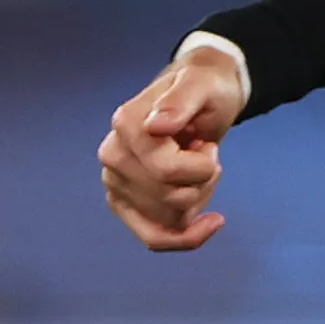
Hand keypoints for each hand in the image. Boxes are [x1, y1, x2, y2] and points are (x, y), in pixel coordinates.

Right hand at [98, 42, 249, 250]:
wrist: (201, 95)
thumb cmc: (204, 89)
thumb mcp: (202, 85)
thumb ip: (180, 102)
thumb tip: (155, 126)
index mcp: (125, 124)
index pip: (167, 171)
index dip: (203, 166)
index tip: (207, 144)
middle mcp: (113, 154)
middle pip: (171, 198)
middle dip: (203, 181)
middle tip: (205, 152)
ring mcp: (115, 181)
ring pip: (169, 219)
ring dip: (199, 198)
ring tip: (198, 166)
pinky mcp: (124, 202)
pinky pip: (153, 237)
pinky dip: (185, 238)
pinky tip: (211, 223)